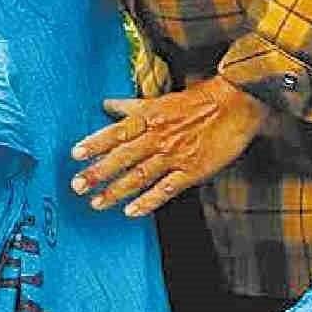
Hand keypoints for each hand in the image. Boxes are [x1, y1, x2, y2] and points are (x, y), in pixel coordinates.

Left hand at [69, 76, 267, 216]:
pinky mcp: (192, 170)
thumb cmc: (198, 101)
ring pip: (140, 175)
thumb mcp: (161, 99)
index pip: (117, 131)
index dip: (95, 142)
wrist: (236, 104)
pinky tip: (132, 212)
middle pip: (123, 156)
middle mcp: (159, 137)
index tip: (75, 154)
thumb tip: (106, 104)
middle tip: (77, 186)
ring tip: (96, 203)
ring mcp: (175, 155)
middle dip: (99, 172)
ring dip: (117, 190)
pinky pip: (166, 189)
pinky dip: (149, 201)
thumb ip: (132, 106)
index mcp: (150, 117)